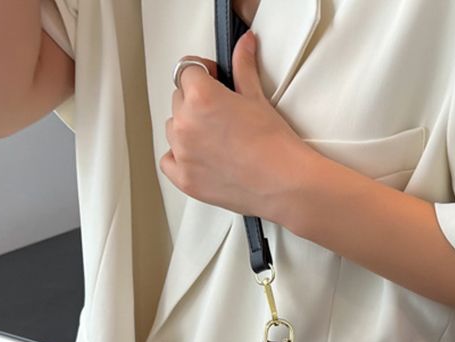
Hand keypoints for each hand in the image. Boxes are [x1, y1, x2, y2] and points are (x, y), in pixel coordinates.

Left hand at [160, 30, 315, 221]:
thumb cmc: (275, 146)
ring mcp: (183, 153)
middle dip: (196, 104)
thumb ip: (243, 67)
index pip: (186, 71)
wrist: (285, 184)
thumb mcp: (257, 98)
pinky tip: (201, 157)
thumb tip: (244, 45)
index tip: (213, 81)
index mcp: (201, 97)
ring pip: (173, 129)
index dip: (202, 74)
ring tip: (217, 140)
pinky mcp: (185, 179)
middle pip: (179, 100)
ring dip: (188, 130)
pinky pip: (168, 161)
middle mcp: (186, 124)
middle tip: (223, 116)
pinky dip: (180, 158)